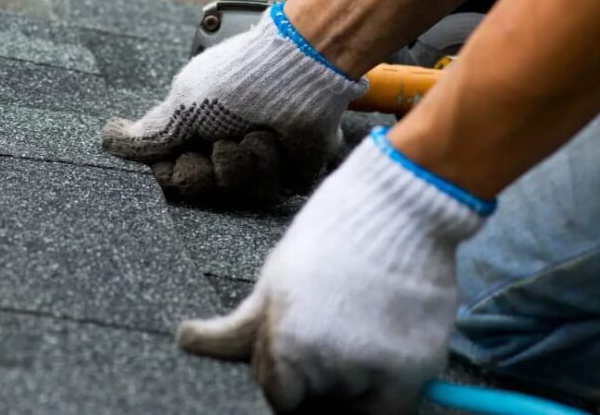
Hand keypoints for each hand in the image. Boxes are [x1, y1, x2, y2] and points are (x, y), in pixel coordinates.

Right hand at [102, 3, 366, 205]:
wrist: (297, 73)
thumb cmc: (238, 80)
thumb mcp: (183, 104)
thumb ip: (149, 133)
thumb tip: (108, 139)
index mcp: (195, 129)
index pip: (171, 174)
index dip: (174, 172)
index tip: (182, 153)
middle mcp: (223, 146)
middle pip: (199, 189)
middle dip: (208, 170)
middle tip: (219, 144)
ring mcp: (256, 161)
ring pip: (233, 195)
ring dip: (241, 163)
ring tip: (253, 134)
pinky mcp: (289, 172)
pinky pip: (268, 193)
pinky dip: (269, 164)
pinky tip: (274, 140)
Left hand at [177, 127, 491, 413]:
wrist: (401, 205)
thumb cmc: (333, 233)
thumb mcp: (277, 276)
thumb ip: (239, 326)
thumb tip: (184, 341)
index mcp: (285, 344)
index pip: (278, 395)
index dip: (289, 373)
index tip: (304, 345)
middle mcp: (326, 366)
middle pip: (317, 398)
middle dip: (322, 374)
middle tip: (338, 325)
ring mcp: (372, 369)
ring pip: (354, 400)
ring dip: (357, 375)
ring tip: (365, 319)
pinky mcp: (415, 368)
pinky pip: (393, 403)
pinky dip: (390, 381)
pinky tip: (387, 335)